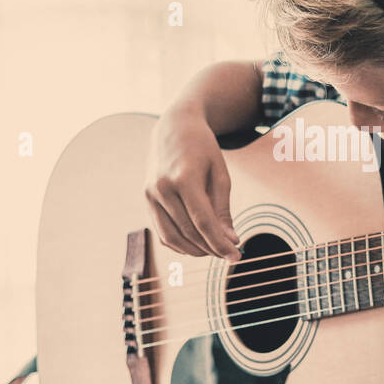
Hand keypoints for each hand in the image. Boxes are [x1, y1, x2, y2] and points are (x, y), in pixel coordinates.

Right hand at [144, 107, 241, 260]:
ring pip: (172, 237)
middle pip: (188, 232)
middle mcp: (162, 188)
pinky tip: (197, 244)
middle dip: (211, 248)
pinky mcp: (147, 199)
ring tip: (215, 250)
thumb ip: (223, 209)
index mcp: (184, 178)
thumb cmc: (202, 148)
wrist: (174, 127)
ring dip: (195, 250)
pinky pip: (162, 232)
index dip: (220, 243)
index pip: (203, 222)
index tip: (236, 256)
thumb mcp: (220, 174)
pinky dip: (179, 243)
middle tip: (230, 254)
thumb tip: (230, 240)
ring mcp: (151, 195)